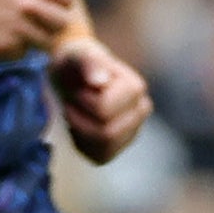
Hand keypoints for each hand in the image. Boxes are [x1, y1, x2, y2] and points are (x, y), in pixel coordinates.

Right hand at [0, 0, 82, 59]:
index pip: (67, 2)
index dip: (49, 2)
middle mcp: (29, 4)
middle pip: (60, 25)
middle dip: (46, 22)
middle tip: (20, 16)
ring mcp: (16, 26)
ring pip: (45, 43)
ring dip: (30, 38)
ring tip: (8, 26)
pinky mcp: (2, 46)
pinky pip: (21, 54)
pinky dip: (10, 48)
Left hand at [54, 34, 148, 162]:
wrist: (72, 73)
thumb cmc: (74, 62)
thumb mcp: (76, 56)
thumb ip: (89, 63)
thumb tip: (100, 81)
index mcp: (135, 88)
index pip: (104, 110)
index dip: (82, 101)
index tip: (78, 90)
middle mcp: (141, 110)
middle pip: (107, 134)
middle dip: (80, 119)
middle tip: (73, 103)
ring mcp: (133, 129)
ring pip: (105, 148)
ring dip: (81, 132)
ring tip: (76, 113)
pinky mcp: (120, 145)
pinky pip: (100, 157)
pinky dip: (83, 145)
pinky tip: (79, 128)